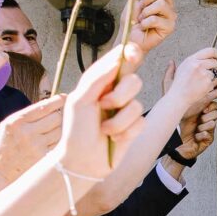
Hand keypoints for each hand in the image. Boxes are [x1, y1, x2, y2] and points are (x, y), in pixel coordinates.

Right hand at [0, 94, 64, 181]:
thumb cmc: (2, 148)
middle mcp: (27, 132)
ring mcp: (37, 147)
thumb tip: (49, 104)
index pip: (45, 106)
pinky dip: (60, 143)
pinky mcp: (44, 159)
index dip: (58, 100)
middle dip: (60, 115)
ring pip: (61, 131)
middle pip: (57, 117)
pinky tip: (56, 144)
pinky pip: (60, 145)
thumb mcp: (7, 126)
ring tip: (56, 132)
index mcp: (17, 121)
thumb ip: (25, 115)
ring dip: (62, 129)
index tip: (65, 98)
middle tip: (60, 118)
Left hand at [58, 43, 144, 178]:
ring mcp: (126, 111)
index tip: (133, 53)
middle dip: (120, 94)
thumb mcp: (80, 100)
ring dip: (118, 120)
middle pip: (134, 80)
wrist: (81, 162)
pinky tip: (114, 138)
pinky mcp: (135, 128)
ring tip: (104, 130)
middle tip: (103, 105)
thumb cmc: (75, 131)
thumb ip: (97, 77)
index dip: (130, 53)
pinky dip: (125, 131)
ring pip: (138, 104)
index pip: (120, 61)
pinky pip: (140, 122)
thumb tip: (117, 58)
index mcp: (101, 83)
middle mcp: (116, 94)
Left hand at [119, 0, 177, 54]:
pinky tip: (144, 26)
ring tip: (142, 19)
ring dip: (146, 11)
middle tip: (141, 8)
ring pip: (161, 3)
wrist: (128, 36)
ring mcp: (170, 16)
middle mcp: (168, 4)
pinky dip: (146, 22)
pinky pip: (157, 18)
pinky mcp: (169, 27)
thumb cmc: (132, 19)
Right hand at [162, 48, 216, 119]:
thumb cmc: (174, 90)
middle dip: (213, 68)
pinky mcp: (209, 85)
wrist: (178, 101)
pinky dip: (213, 88)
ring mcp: (205, 76)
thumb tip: (171, 62)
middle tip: (207, 74)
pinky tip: (205, 91)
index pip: (210, 51)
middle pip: (215, 62)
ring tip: (203, 85)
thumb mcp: (170, 76)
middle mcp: (198, 66)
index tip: (216, 57)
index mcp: (191, 60)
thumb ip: (171, 68)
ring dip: (213, 79)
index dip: (215, 54)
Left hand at [177, 101, 216, 159]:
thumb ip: (196, 103)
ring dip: (202, 126)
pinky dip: (200, 135)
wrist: (176, 144)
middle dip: (207, 116)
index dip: (211, 106)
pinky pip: (208, 133)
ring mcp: (209, 129)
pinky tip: (195, 137)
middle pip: (216, 112)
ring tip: (196, 129)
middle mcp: (207, 120)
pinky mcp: (209, 139)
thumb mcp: (187, 112)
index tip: (204, 110)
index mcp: (203, 112)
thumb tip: (203, 92)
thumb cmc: (179, 127)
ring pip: (213, 122)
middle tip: (200, 120)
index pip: (214, 104)